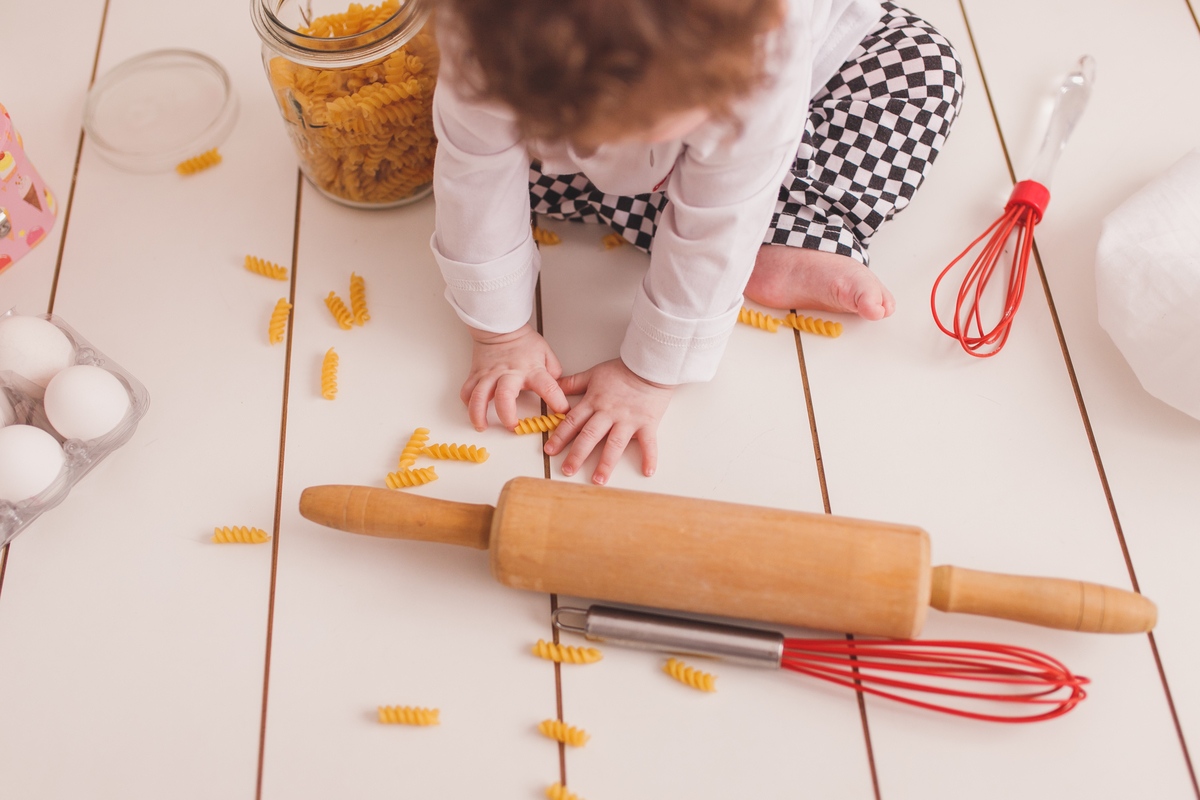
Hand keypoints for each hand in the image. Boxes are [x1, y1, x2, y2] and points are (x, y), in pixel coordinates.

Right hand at [461, 323, 569, 430]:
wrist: (500, 326)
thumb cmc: (523, 341)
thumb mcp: (546, 353)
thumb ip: (554, 372)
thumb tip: (559, 390)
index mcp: (531, 370)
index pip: (548, 387)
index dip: (556, 401)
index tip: (561, 412)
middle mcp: (509, 374)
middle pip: (505, 396)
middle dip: (507, 416)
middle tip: (512, 426)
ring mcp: (490, 374)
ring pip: (479, 396)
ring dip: (478, 414)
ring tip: (482, 426)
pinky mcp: (476, 374)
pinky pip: (467, 391)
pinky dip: (468, 403)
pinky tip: (474, 410)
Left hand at [544, 359, 674, 484]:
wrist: (651, 364)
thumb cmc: (624, 369)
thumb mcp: (594, 373)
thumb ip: (574, 383)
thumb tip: (555, 386)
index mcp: (594, 402)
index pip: (572, 421)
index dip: (560, 436)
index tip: (550, 450)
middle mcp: (609, 414)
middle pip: (589, 436)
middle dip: (577, 455)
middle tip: (568, 470)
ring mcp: (628, 420)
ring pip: (614, 444)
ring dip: (606, 464)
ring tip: (598, 480)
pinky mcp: (647, 423)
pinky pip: (649, 443)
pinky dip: (650, 457)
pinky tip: (647, 472)